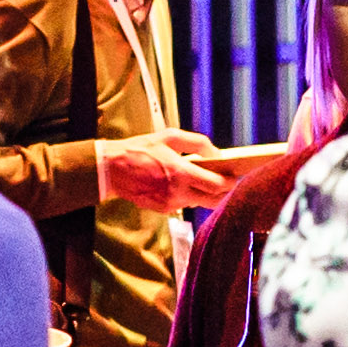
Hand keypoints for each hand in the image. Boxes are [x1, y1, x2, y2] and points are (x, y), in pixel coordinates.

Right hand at [98, 130, 231, 213]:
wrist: (112, 170)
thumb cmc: (140, 149)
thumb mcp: (169, 136)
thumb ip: (197, 143)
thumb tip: (217, 153)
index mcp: (181, 174)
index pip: (217, 186)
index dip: (231, 182)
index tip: (236, 176)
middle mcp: (178, 193)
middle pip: (214, 201)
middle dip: (225, 193)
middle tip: (229, 181)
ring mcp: (170, 204)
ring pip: (199, 203)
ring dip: (206, 193)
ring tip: (206, 179)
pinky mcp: (163, 210)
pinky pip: (184, 204)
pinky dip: (190, 196)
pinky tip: (185, 184)